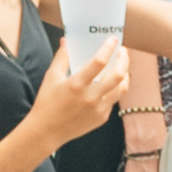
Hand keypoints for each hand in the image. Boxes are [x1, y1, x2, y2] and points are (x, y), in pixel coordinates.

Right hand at [27, 27, 130, 153]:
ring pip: (122, 88)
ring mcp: (98, 109)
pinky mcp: (102, 118)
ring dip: (125, 74)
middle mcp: (90, 97)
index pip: (99, 62)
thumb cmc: (47, 102)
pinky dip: (113, 89)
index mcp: (76, 84)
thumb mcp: (51, 77)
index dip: (108, 48)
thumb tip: (67, 40)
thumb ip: (62, 57)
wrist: (47, 131)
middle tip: (123, 51)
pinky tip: (108, 83)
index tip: (113, 40)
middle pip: (118, 75)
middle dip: (124, 60)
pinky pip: (113, 100)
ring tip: (122, 66)